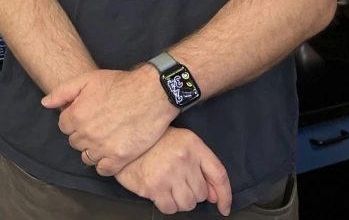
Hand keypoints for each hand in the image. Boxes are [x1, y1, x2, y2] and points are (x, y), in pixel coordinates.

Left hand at [41, 66, 176, 174]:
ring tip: (103, 138)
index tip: (85, 115)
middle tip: (96, 125)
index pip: (63, 126)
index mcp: (76, 115)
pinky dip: (104, 164)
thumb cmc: (119, 83)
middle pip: (74, 142)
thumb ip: (62, 92)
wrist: (151, 93)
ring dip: (91, 149)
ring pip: (86, 157)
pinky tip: (109, 153)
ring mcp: (103, 148)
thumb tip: (45, 104)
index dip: (73, 120)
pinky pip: (103, 170)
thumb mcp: (87, 79)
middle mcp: (87, 134)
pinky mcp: (120, 158)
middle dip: (82, 134)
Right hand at [115, 127, 231, 215]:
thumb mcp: (182, 144)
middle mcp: (183, 158)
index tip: (224, 207)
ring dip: (180, 201)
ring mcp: (168, 173)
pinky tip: (159, 192)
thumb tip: (216, 196)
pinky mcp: (153, 186)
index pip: (219, 174)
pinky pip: (170, 208)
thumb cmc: (154, 143)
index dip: (225, 195)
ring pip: (188, 204)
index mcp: (193, 145)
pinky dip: (167, 205)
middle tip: (178, 183)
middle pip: (201, 194)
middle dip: (192, 193)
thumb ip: (202, 168)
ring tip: (169, 187)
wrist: (123, 140)